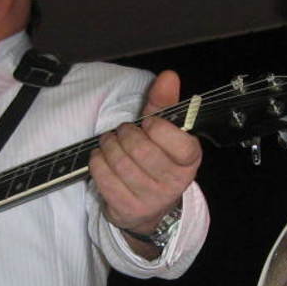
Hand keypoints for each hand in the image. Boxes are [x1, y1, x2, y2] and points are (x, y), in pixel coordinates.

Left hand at [90, 70, 201, 245]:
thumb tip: (169, 76)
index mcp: (189, 162)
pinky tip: (102, 157)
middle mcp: (173, 184)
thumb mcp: (164, 132)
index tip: (148, 124)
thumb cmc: (157, 160)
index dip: (157, 128)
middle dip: (125, 134)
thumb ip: (164, 103)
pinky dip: (97, 161)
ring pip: (120, 163)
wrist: (150, 207)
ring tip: (110, 141)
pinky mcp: (127, 209)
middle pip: (142, 150)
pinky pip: (104, 177)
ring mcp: (150, 199)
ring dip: (108, 145)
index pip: (178, 142)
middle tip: (122, 131)